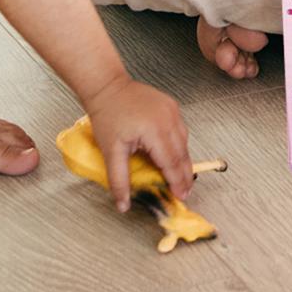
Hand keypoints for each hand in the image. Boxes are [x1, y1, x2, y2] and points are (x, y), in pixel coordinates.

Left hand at [85, 77, 193, 212]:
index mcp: (154, 130)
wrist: (107, 87)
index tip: (180, 196)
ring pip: (184, 142)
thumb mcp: (110, 151)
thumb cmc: (108, 115)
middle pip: (182, 154)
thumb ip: (119, 180)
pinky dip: (179, 145)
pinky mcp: (171, 106)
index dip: (176, 182)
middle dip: (184, 175)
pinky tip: (174, 155)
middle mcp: (168, 119)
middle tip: (184, 192)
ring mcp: (172, 110)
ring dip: (183, 161)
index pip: (171, 163)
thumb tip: (123, 204)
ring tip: (180, 178)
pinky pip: (180, 130)